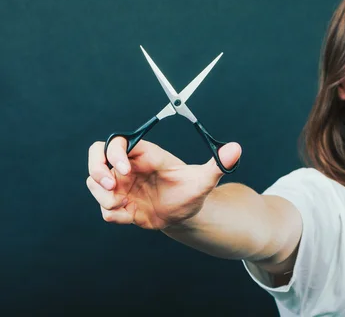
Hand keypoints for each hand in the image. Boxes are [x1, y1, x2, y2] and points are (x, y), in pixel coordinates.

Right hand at [86, 138, 241, 229]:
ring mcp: (121, 186)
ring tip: (122, 204)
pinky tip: (129, 216)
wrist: (185, 214)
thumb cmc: (191, 191)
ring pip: (94, 182)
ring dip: (102, 195)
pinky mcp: (119, 204)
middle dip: (95, 167)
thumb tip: (236, 149)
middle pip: (96, 153)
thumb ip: (218, 165)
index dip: (115, 153)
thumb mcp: (205, 180)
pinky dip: (111, 212)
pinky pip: (103, 207)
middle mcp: (129, 167)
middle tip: (109, 184)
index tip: (126, 171)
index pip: (118, 142)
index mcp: (145, 154)